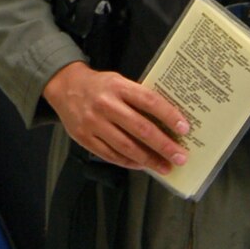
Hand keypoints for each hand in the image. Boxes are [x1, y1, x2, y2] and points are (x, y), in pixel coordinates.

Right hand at [41, 61, 190, 173]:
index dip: (169, 115)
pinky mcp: (84, 138)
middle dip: (164, 145)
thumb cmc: (99, 86)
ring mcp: (93, 123)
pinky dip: (129, 162)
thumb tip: (167, 121)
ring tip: (164, 166)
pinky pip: (111, 155)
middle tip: (180, 156)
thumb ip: (138, 98)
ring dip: (149, 159)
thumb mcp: (119, 82)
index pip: (149, 101)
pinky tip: (142, 165)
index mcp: (118, 86)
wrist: (65, 87)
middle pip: (140, 128)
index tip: (184, 128)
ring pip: (126, 146)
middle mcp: (105, 104)